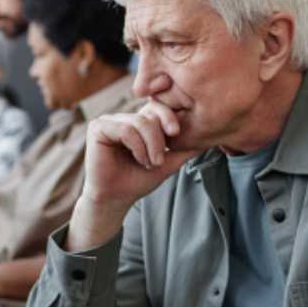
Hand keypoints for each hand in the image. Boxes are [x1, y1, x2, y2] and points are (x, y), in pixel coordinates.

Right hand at [83, 100, 199, 212]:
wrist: (116, 199)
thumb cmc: (138, 180)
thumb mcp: (168, 162)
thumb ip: (184, 149)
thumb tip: (209, 139)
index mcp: (137, 122)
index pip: (157, 108)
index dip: (169, 117)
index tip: (176, 133)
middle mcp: (123, 118)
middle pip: (150, 114)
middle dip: (160, 138)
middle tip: (160, 160)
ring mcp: (109, 121)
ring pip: (139, 122)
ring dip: (150, 146)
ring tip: (149, 163)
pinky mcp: (98, 127)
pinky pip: (125, 129)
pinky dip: (137, 146)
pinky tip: (138, 159)